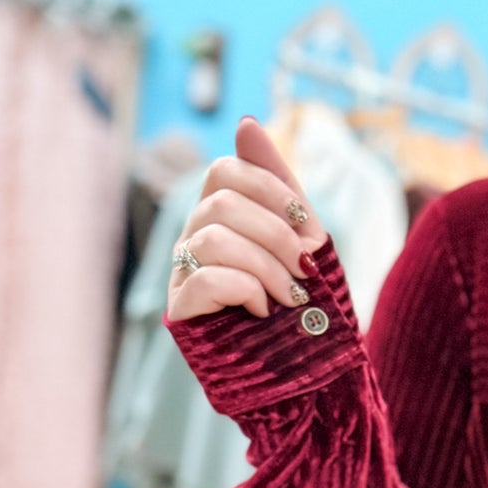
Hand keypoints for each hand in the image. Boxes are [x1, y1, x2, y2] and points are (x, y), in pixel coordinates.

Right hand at [165, 116, 329, 319]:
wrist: (303, 364)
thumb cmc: (299, 296)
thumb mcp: (301, 236)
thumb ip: (279, 184)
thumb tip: (247, 122)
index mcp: (219, 214)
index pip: (225, 170)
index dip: (269, 189)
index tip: (306, 225)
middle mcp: (193, 237)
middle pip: (221, 204)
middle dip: (276, 235)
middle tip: (305, 268)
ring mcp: (182, 272)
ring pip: (214, 239)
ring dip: (267, 268)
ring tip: (291, 296)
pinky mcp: (181, 309)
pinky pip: (206, 279)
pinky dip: (246, 291)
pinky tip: (263, 310)